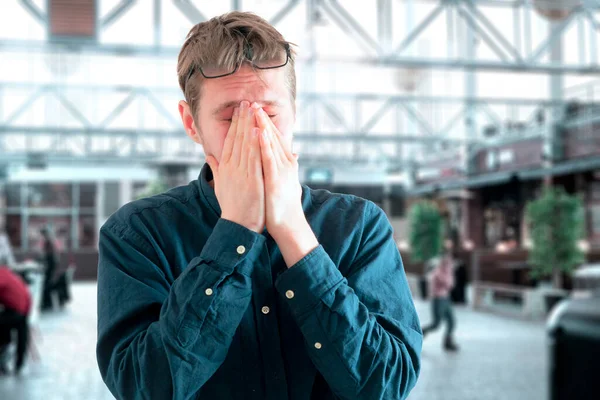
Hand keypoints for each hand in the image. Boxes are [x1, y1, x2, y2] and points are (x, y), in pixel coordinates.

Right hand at [206, 101, 264, 232]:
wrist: (238, 226)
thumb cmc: (232, 208)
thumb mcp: (221, 186)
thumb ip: (216, 169)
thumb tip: (209, 156)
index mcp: (225, 168)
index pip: (230, 141)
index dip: (234, 125)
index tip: (238, 111)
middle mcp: (231, 168)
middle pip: (236, 139)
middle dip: (241, 119)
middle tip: (245, 101)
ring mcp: (241, 173)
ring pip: (245, 144)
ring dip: (248, 125)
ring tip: (252, 108)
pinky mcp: (251, 180)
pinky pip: (254, 157)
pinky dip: (255, 143)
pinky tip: (257, 130)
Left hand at [255, 106, 302, 236]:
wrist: (288, 224)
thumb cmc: (281, 206)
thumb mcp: (282, 182)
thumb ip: (283, 167)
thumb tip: (294, 155)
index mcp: (283, 164)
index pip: (272, 140)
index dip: (264, 124)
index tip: (253, 111)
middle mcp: (285, 164)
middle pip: (272, 138)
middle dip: (262, 120)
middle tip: (253, 103)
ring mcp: (282, 171)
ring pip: (271, 144)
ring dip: (264, 127)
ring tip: (255, 112)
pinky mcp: (276, 179)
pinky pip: (270, 159)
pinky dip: (265, 145)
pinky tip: (260, 133)